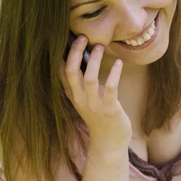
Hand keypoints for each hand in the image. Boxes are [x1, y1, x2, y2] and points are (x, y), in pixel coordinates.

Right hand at [59, 35, 131, 149]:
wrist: (109, 142)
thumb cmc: (100, 116)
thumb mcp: (86, 99)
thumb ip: (83, 82)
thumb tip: (85, 56)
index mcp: (73, 95)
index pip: (61, 73)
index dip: (62, 55)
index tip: (67, 38)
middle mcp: (80, 99)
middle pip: (71, 72)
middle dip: (75, 53)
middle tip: (82, 37)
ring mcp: (94, 105)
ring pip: (89, 79)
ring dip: (94, 61)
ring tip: (99, 46)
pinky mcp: (110, 110)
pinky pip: (111, 89)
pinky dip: (114, 74)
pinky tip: (118, 63)